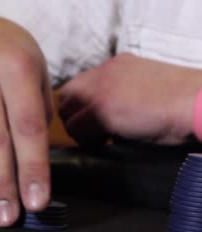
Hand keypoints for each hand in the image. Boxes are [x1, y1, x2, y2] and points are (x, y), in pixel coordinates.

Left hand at [60, 53, 201, 144]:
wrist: (198, 104)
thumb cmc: (180, 102)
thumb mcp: (145, 86)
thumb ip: (119, 93)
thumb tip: (99, 119)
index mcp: (115, 65)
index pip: (77, 85)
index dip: (78, 106)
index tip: (88, 121)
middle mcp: (103, 73)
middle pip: (66, 97)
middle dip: (73, 118)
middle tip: (91, 133)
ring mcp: (101, 91)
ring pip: (69, 116)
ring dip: (80, 131)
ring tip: (101, 139)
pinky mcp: (103, 111)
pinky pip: (79, 131)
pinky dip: (89, 141)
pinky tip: (107, 143)